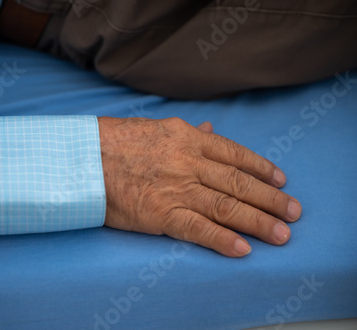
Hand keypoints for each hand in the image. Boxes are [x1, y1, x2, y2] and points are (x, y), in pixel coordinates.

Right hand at [97, 117, 301, 256]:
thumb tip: (210, 129)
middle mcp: (189, 162)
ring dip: (258, 222)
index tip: (280, 181)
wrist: (82, 158)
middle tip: (294, 212)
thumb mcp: (155, 127)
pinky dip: (222, 240)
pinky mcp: (161, 214)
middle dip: (270, 199)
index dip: (261, 168)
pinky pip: (198, 229)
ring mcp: (177, 189)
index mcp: (187, 138)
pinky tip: (243, 249)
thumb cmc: (114, 141)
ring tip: (281, 234)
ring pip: (227, 206)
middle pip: (239, 183)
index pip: (235, 154)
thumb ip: (186, 132)